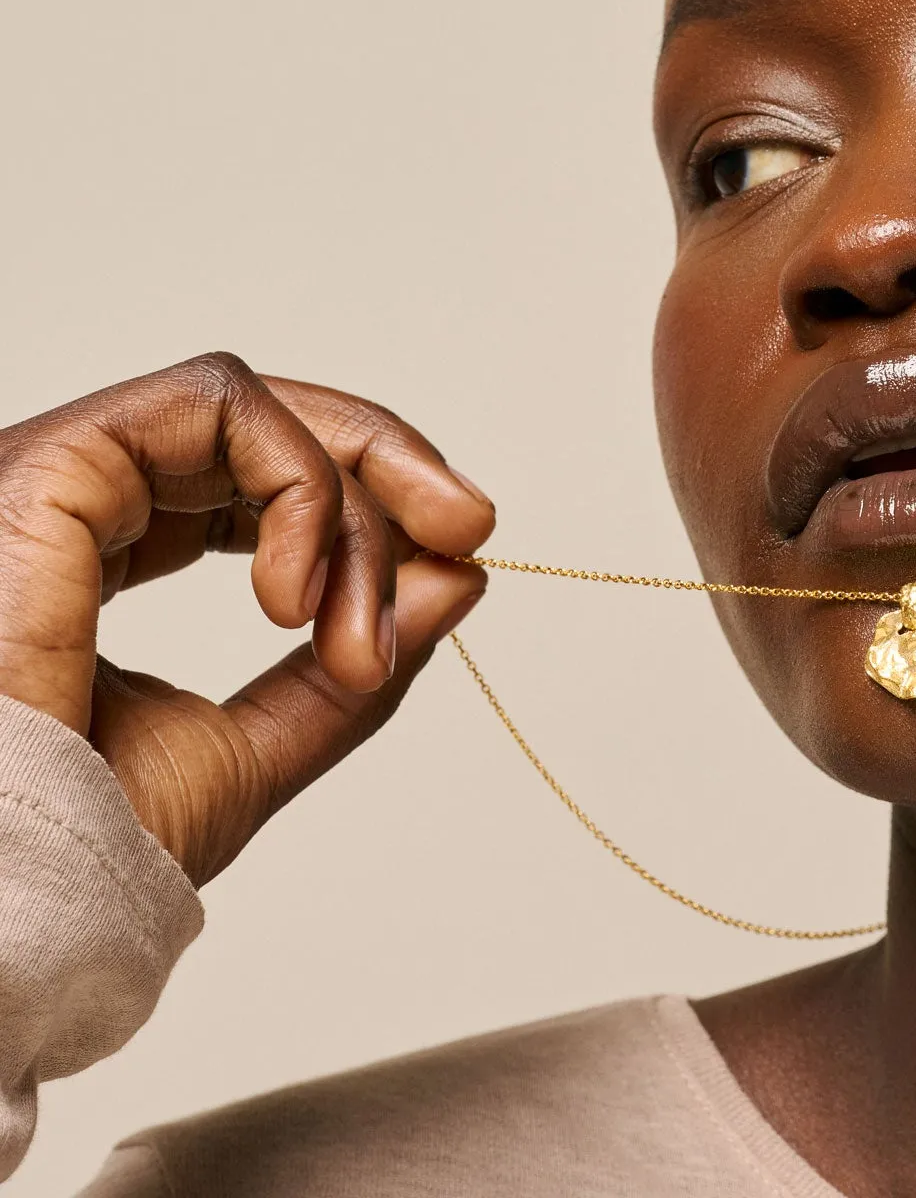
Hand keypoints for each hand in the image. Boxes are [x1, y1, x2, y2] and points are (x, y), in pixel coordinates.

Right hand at [0, 353, 492, 882]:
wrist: (8, 906)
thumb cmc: (82, 850)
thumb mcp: (254, 751)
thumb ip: (350, 666)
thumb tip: (458, 576)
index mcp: (103, 555)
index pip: (252, 475)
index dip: (365, 496)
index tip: (462, 552)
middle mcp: (75, 503)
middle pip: (260, 423)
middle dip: (385, 466)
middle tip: (470, 529)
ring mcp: (55, 476)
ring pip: (248, 411)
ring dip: (347, 507)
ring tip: (359, 631)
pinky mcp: (47, 465)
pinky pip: (213, 407)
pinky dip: (296, 488)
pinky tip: (299, 602)